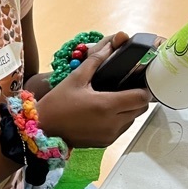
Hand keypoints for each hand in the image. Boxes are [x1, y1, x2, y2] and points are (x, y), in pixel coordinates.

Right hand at [36, 32, 151, 147]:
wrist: (43, 128)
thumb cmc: (57, 103)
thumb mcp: (76, 78)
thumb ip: (96, 61)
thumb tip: (111, 45)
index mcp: (107, 105)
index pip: (141, 98)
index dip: (144, 88)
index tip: (139, 81)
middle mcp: (112, 123)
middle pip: (141, 109)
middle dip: (138, 98)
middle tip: (127, 87)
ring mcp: (110, 135)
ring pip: (133, 120)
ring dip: (129, 110)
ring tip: (116, 99)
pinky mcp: (105, 143)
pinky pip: (122, 129)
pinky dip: (120, 120)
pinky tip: (106, 112)